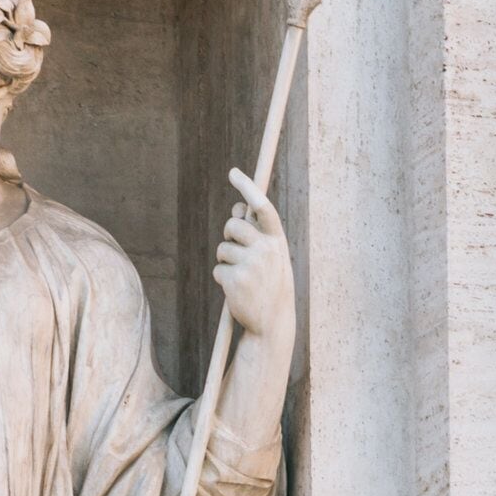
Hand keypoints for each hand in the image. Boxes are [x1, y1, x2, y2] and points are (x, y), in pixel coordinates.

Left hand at [215, 168, 298, 342]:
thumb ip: (257, 233)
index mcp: (277, 242)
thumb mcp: (271, 257)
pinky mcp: (235, 280)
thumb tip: (238, 209)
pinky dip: (223, 279)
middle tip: (238, 253)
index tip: (234, 173)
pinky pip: (218, 269)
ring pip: (223, 249)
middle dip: (229, 235)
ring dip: (226, 261)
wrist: (273, 322)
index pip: (263, 207)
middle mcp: (266, 250)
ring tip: (243, 278)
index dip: (248, 188)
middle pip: (233, 226)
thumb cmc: (271, 285)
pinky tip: (237, 291)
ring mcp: (251, 265)